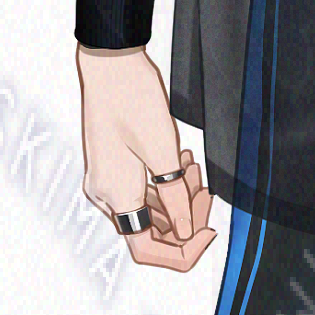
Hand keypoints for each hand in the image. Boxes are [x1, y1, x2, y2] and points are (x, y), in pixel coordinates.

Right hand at [77, 44, 215, 272]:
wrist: (111, 63)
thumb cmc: (135, 101)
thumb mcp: (164, 152)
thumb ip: (176, 198)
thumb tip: (187, 234)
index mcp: (115, 196)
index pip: (146, 251)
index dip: (182, 251)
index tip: (210, 231)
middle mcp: (105, 195)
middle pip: (151, 232)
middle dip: (185, 218)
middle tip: (207, 192)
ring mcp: (107, 181)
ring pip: (149, 211)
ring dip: (178, 198)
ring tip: (194, 168)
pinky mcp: (112, 168)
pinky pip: (142, 191)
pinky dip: (166, 185)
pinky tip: (183, 162)